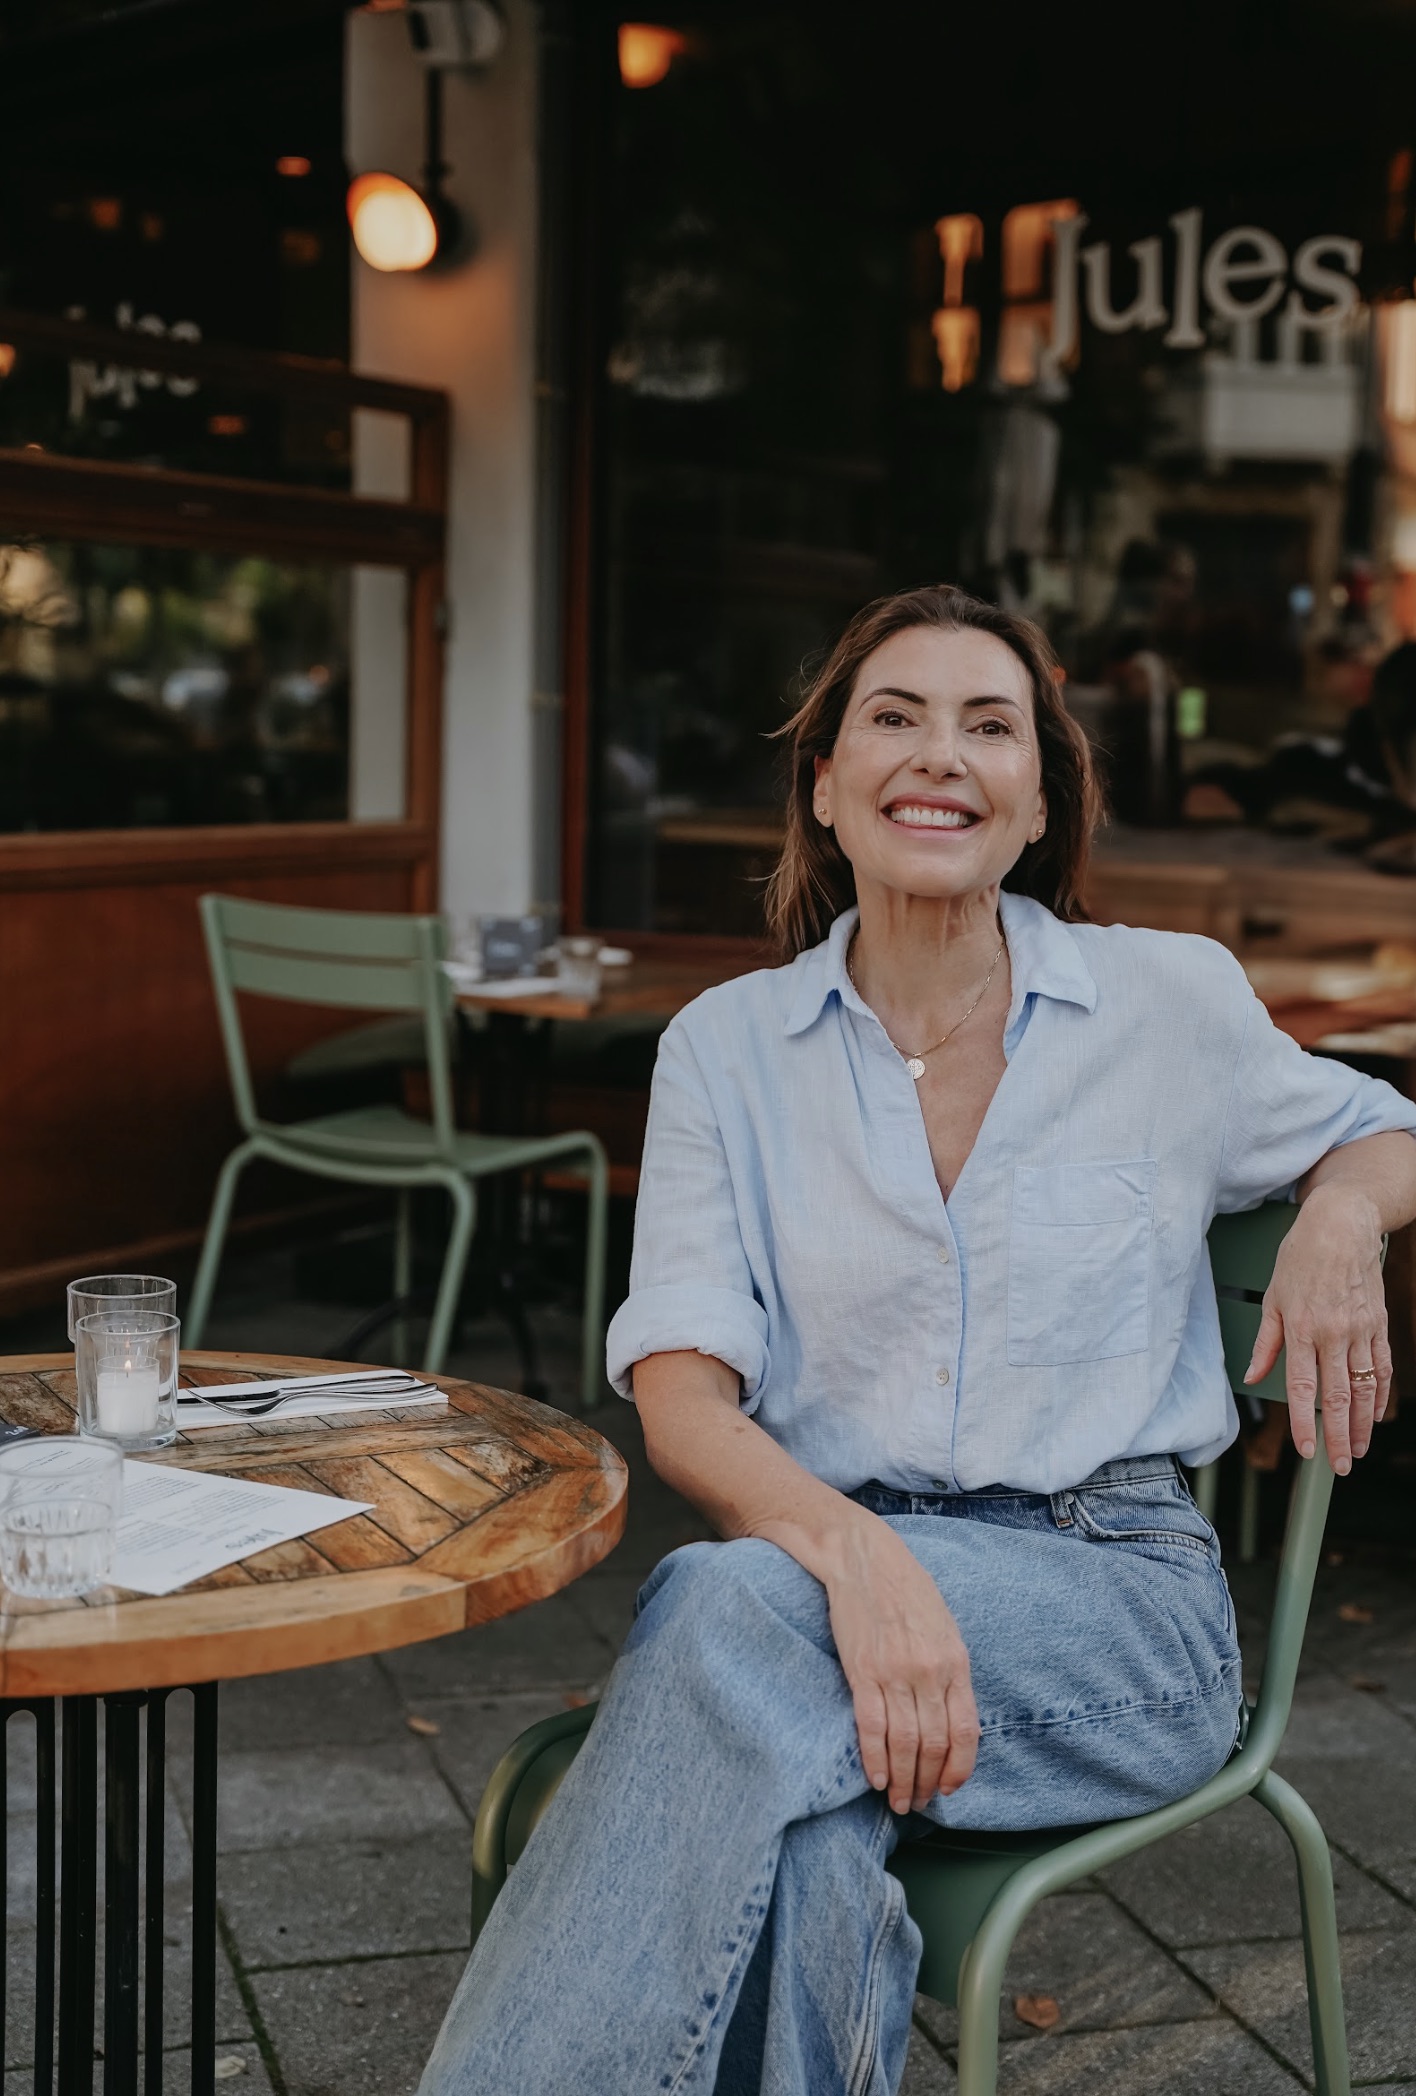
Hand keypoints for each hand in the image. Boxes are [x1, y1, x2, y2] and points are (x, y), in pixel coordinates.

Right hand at [822, 1513, 978, 1813]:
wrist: (863, 1556)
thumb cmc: (905, 1589)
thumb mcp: (943, 1626)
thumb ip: (950, 1671)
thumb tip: (953, 1718)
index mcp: (956, 1660)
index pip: (965, 1731)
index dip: (958, 1768)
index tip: (949, 1788)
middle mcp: (929, 1671)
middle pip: (934, 1744)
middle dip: (927, 1781)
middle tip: (917, 1802)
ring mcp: (895, 1672)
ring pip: (904, 1744)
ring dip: (901, 1780)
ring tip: (896, 1800)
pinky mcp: (862, 1671)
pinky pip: (871, 1727)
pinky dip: (874, 1759)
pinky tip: (875, 1777)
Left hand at [1245, 1185, 1389, 1475]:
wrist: (1342, 1224)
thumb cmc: (1301, 1256)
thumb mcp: (1272, 1296)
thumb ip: (1265, 1342)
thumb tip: (1254, 1377)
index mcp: (1301, 1329)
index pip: (1304, 1389)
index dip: (1305, 1424)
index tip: (1307, 1451)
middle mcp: (1333, 1334)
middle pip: (1338, 1397)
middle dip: (1338, 1437)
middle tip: (1341, 1467)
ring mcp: (1360, 1330)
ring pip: (1364, 1388)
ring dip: (1361, 1424)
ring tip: (1358, 1450)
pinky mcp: (1379, 1323)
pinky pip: (1383, 1367)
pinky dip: (1381, 1395)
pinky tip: (1376, 1416)